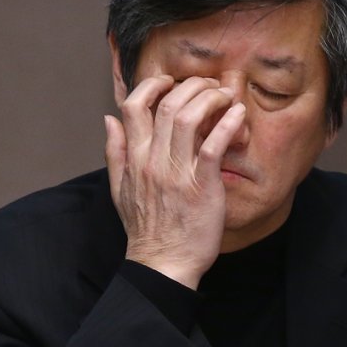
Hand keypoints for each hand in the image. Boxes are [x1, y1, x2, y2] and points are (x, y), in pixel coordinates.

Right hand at [105, 75, 245, 288]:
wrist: (164, 264)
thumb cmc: (146, 229)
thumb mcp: (119, 190)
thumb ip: (115, 152)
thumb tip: (108, 119)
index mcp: (134, 159)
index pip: (133, 106)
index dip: (152, 85)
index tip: (170, 82)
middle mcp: (153, 161)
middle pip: (166, 104)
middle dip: (190, 86)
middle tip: (207, 86)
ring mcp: (177, 173)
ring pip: (189, 117)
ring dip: (209, 98)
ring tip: (223, 96)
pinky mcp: (202, 185)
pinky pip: (214, 145)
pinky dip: (227, 123)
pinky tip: (237, 114)